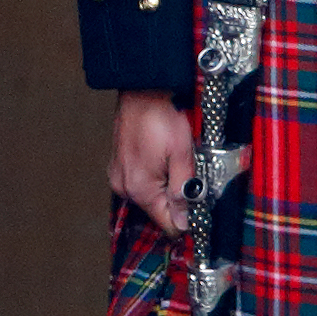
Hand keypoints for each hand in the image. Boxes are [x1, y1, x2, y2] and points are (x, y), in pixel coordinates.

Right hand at [110, 91, 193, 238]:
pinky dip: (153, 175)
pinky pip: (140, 181)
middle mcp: (124, 187)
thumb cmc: (160, 117)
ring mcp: (119, 176)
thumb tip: (183, 221)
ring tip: (174, 160)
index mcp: (140, 188)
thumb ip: (183, 191)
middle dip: (176, 198)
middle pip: (158, 210)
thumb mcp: (181, 155)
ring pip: (150, 195)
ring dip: (165, 185)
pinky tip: (161, 157)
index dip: (186, 218)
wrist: (141, 91)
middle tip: (188, 171)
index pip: (167, 224)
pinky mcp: (118, 166)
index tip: (198, 204)